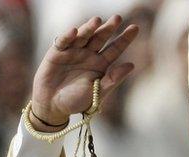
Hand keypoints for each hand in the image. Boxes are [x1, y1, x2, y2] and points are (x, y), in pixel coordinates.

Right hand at [30, 16, 137, 131]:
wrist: (53, 106)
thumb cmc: (77, 101)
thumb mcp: (98, 92)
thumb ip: (113, 79)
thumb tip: (132, 65)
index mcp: (101, 64)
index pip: (115, 48)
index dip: (125, 38)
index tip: (135, 27)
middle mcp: (89, 55)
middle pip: (101, 38)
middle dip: (109, 28)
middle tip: (118, 18)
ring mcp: (73, 52)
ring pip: (84, 36)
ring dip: (90, 28)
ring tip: (97, 20)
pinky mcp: (57, 52)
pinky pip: (63, 41)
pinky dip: (68, 36)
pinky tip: (74, 31)